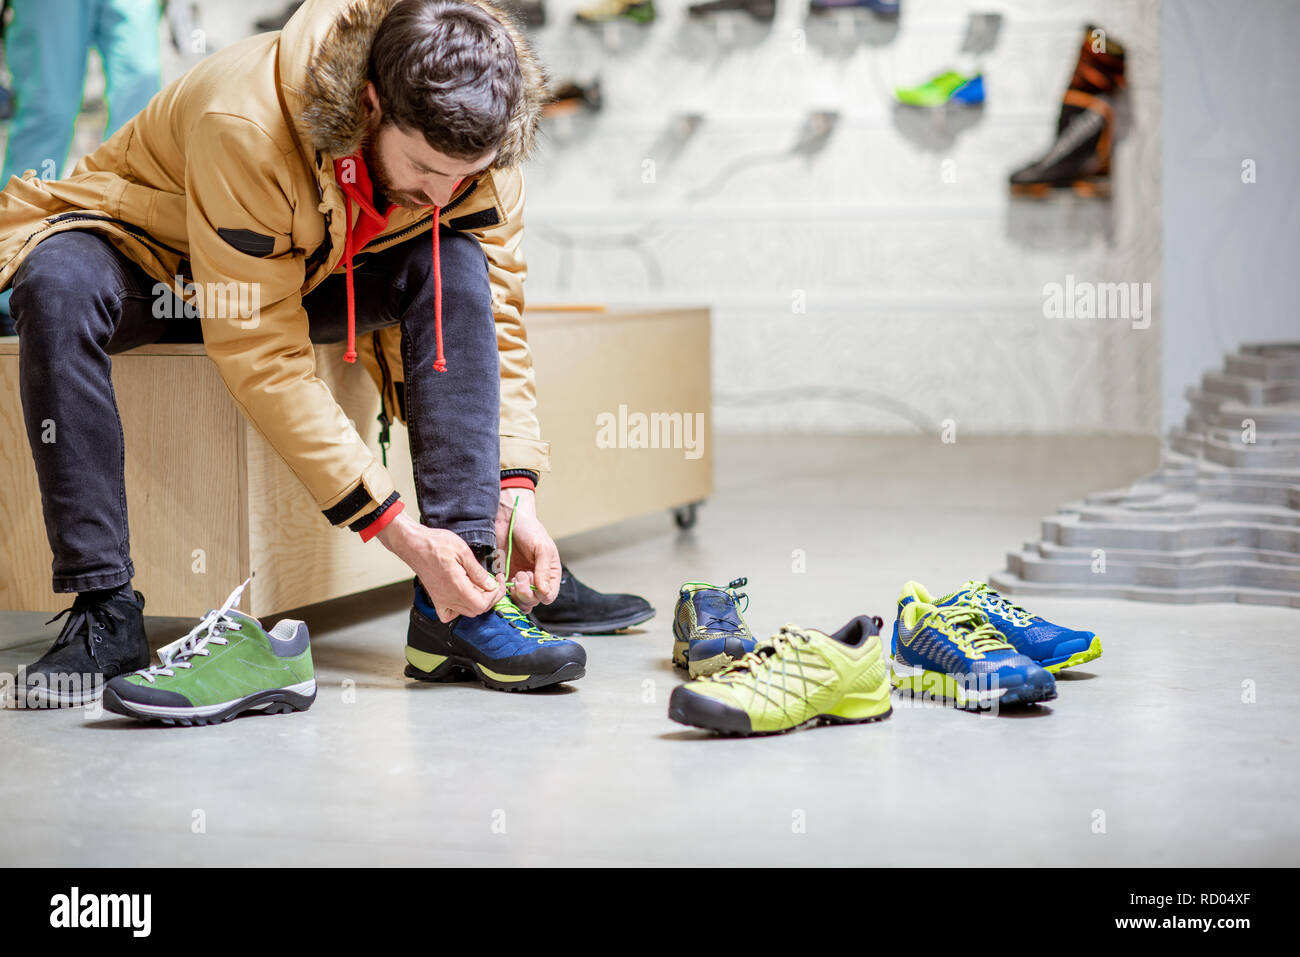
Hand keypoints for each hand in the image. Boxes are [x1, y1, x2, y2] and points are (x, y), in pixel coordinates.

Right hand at [376, 512, 504, 621]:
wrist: (413, 544)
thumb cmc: (434, 543)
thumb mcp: (463, 551)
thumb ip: (478, 571)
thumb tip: (490, 584)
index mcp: (456, 586)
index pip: (483, 604)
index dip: (495, 594)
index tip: (498, 580)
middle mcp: (447, 597)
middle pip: (477, 610)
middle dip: (490, 597)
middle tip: (494, 581)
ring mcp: (440, 600)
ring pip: (466, 612)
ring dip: (478, 601)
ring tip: (481, 585)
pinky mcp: (435, 598)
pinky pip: (449, 614)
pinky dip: (459, 610)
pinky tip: (464, 596)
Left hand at [494, 488, 560, 611]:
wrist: (508, 519)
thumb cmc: (530, 530)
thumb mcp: (542, 548)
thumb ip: (544, 570)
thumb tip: (544, 591)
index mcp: (550, 573)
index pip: (549, 596)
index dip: (541, 593)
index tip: (532, 578)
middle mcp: (537, 580)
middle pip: (535, 601)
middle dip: (526, 592)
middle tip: (520, 575)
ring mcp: (521, 580)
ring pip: (521, 602)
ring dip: (516, 595)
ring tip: (514, 578)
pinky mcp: (507, 579)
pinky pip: (507, 595)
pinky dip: (505, 591)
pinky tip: (504, 577)